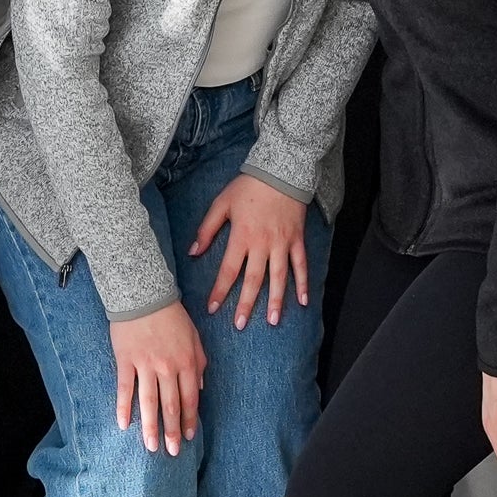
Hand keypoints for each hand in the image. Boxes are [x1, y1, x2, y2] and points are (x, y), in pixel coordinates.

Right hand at [108, 301, 207, 454]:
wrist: (144, 294)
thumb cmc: (171, 315)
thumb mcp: (194, 336)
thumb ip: (199, 362)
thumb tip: (200, 387)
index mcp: (187, 362)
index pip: (190, 398)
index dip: (189, 419)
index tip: (188, 437)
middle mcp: (168, 367)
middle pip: (170, 405)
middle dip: (172, 431)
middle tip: (171, 452)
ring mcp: (146, 365)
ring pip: (149, 402)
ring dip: (150, 427)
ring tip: (151, 447)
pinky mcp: (126, 360)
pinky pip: (125, 389)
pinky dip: (124, 408)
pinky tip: (124, 425)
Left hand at [192, 175, 311, 327]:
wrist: (280, 171)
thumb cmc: (248, 186)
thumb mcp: (221, 203)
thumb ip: (207, 229)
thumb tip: (193, 251)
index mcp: (242, 236)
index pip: (229, 270)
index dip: (220, 291)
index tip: (213, 308)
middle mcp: (263, 244)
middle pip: (254, 279)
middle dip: (246, 304)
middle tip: (240, 325)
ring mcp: (282, 243)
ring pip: (279, 277)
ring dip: (275, 300)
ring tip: (271, 321)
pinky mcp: (297, 239)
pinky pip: (301, 265)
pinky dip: (303, 283)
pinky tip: (302, 301)